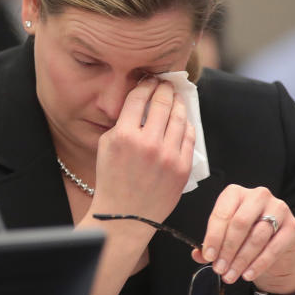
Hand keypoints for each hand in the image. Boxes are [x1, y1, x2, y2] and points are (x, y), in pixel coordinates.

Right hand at [76, 77, 195, 294]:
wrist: (125, 215)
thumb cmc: (112, 180)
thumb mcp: (106, 146)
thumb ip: (122, 123)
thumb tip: (140, 101)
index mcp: (124, 136)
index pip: (139, 97)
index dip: (145, 84)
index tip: (149, 79)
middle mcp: (148, 143)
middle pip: (162, 102)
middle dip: (164, 88)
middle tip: (165, 83)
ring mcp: (168, 156)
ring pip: (179, 117)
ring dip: (178, 103)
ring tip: (175, 97)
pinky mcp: (182, 167)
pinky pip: (188, 136)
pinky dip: (185, 124)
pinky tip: (182, 120)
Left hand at [194, 185, 294, 294]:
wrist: (278, 248)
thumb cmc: (247, 237)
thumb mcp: (226, 237)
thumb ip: (211, 244)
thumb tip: (197, 254)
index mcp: (236, 193)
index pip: (222, 213)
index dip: (213, 237)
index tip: (208, 256)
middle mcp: (258, 196)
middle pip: (239, 224)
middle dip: (227, 249)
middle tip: (219, 268)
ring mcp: (278, 208)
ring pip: (256, 237)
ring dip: (241, 260)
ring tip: (230, 275)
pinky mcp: (292, 226)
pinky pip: (273, 248)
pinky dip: (258, 264)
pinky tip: (247, 274)